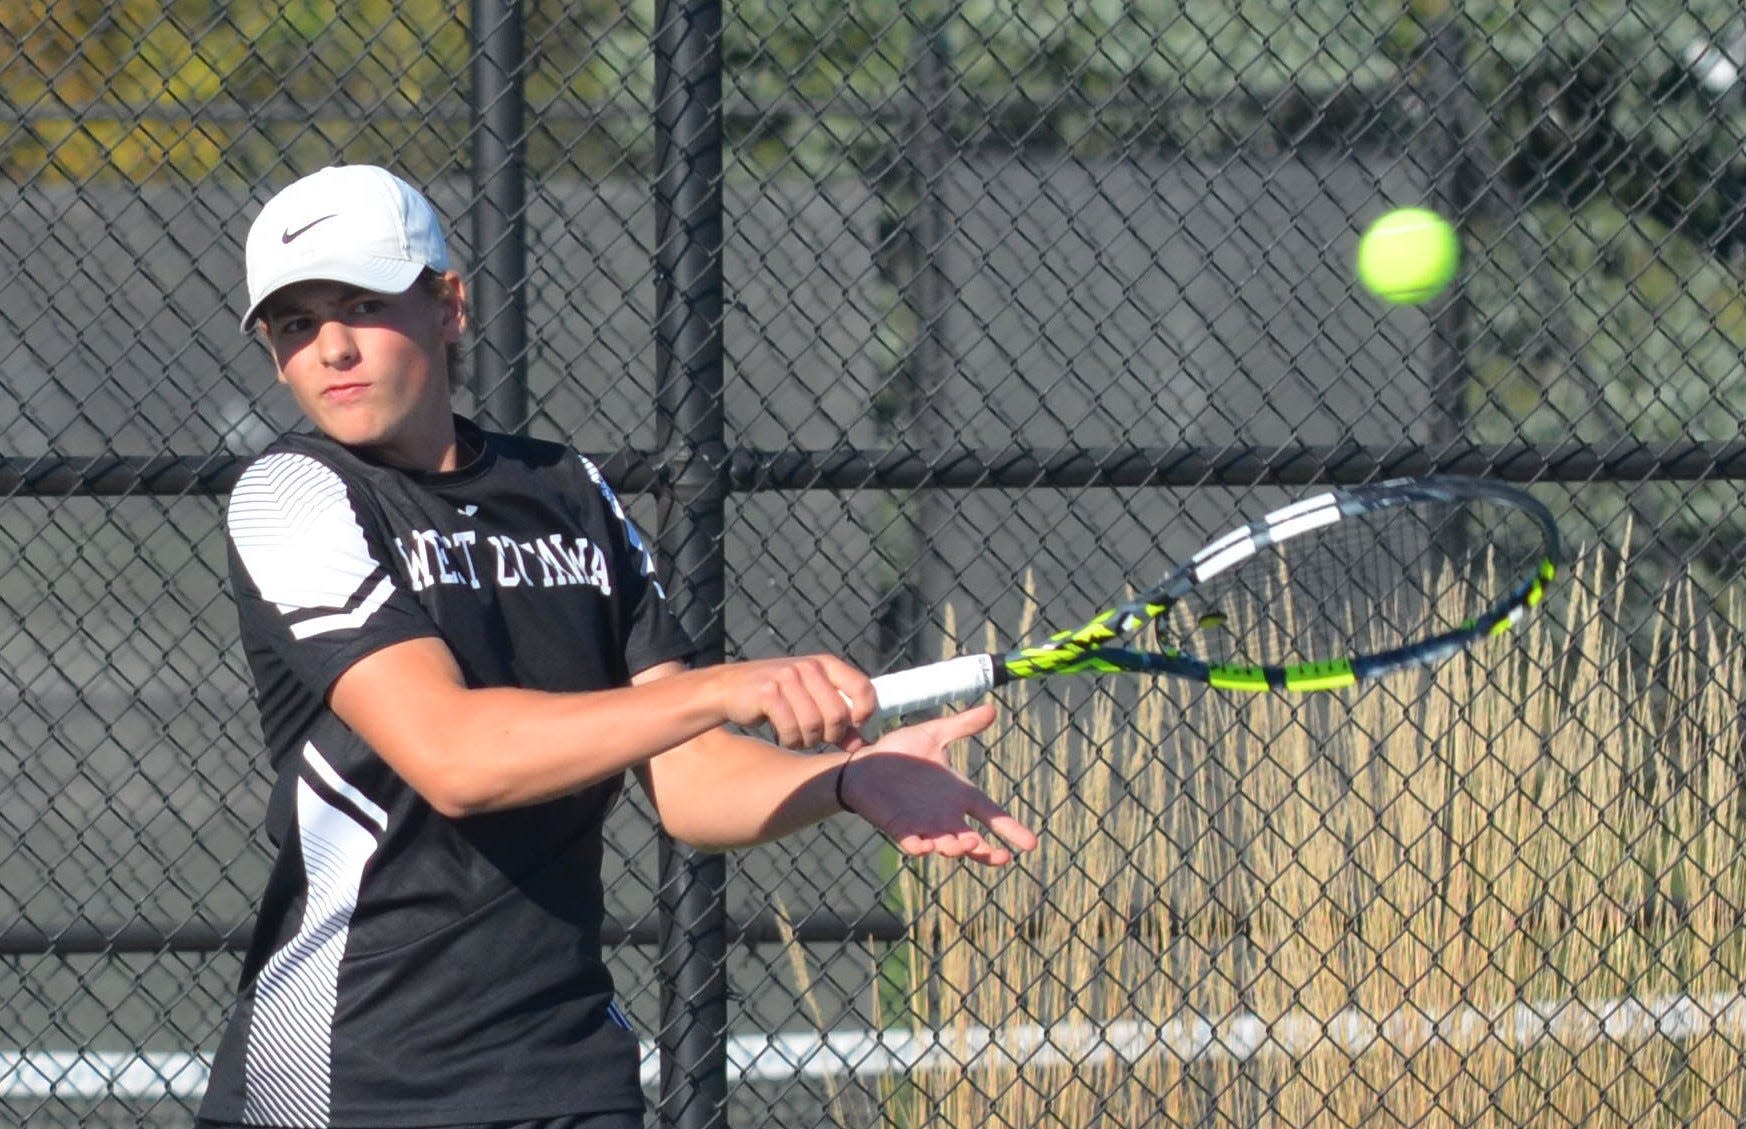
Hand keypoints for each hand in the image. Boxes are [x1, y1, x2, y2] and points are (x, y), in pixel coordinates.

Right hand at [713, 655, 874, 749]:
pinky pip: (791, 729)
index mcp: (826, 665)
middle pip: (838, 714)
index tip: (854, 726)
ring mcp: (788, 678)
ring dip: (808, 740)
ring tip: (798, 737)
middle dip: (831, 735)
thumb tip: (860, 746)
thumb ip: (838, 721)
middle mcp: (809, 667)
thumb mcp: (811, 701)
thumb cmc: (778, 696)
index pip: (863, 687)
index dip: (865, 712)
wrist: (731, 688)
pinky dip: (790, 740)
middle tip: (818, 738)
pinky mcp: (768, 692)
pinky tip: (785, 736)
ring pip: (814, 725)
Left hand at [838, 703, 1038, 866]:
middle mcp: (944, 815)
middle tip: (1002, 856)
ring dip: (956, 848)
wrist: (863, 761)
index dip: (1011, 829)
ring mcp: (922, 824)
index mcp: (958, 794)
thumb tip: (992, 709)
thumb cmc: (900, 751)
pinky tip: (926, 847)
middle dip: (986, 851)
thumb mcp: (934, 734)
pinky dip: (919, 847)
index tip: (1031, 844)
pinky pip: (911, 843)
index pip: (991, 814)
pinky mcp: (898, 827)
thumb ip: (961, 725)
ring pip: (945, 845)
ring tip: (966, 844)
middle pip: (972, 841)